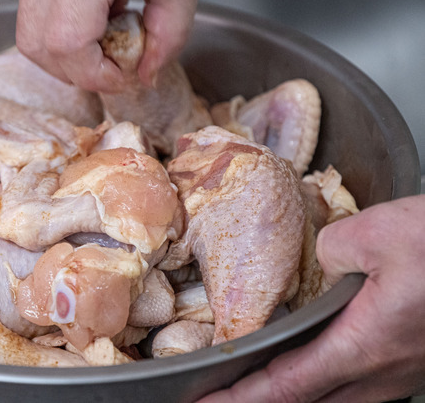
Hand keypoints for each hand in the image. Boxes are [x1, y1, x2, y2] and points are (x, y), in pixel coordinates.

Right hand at [15, 0, 203, 92]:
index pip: (66, 46)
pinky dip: (61, 25)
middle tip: (114, 61)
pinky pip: (32, 10)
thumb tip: (144, 75)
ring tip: (106, 31)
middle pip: (35, 46)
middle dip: (75, 69)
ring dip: (65, 50)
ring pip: (28, 32)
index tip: (124, 75)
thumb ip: (168, 35)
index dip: (95, 74)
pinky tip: (95, 9)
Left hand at [197, 195, 424, 401]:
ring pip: (334, 400)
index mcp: (364, 347)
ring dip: (292, 396)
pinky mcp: (414, 363)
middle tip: (215, 399)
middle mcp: (381, 373)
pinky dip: (322, 385)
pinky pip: (358, 388)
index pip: (284, 387)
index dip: (239, 400)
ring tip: (255, 386)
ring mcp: (402, 374)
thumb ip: (333, 250)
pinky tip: (314, 370)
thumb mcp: (381, 233)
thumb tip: (323, 261)